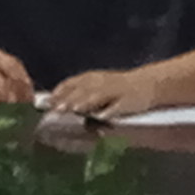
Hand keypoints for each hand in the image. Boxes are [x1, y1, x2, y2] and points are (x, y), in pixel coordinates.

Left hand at [46, 67, 171, 118]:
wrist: (147, 84)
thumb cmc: (116, 88)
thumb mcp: (96, 86)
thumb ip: (78, 94)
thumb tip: (55, 104)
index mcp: (91, 79)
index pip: (72, 83)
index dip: (60, 92)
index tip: (47, 102)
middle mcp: (101, 82)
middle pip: (83, 90)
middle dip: (70, 99)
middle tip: (57, 109)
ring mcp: (115, 91)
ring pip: (99, 95)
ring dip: (86, 102)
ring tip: (76, 109)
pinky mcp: (128, 100)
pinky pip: (118, 105)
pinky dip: (110, 109)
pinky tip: (103, 116)